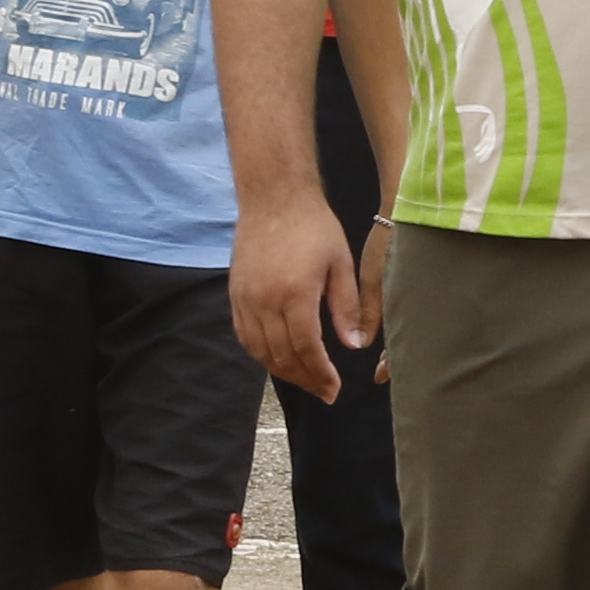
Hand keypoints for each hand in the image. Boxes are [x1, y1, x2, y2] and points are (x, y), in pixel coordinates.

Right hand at [231, 185, 368, 403]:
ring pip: (260, 351)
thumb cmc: (314, 226)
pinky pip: (244, 335)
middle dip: (305, 379)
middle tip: (323, 392)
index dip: (321, 374)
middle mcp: (266, 301)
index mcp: (296, 294)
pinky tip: (277, 360)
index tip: (334, 389)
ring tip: (304, 380)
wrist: (274, 196)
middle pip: (283, 356)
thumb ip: (346, 308)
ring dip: (282, 371)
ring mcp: (246, 298)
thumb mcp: (341, 264)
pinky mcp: (235, 293)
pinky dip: (260, 354)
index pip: (307, 349)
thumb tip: (354, 346)